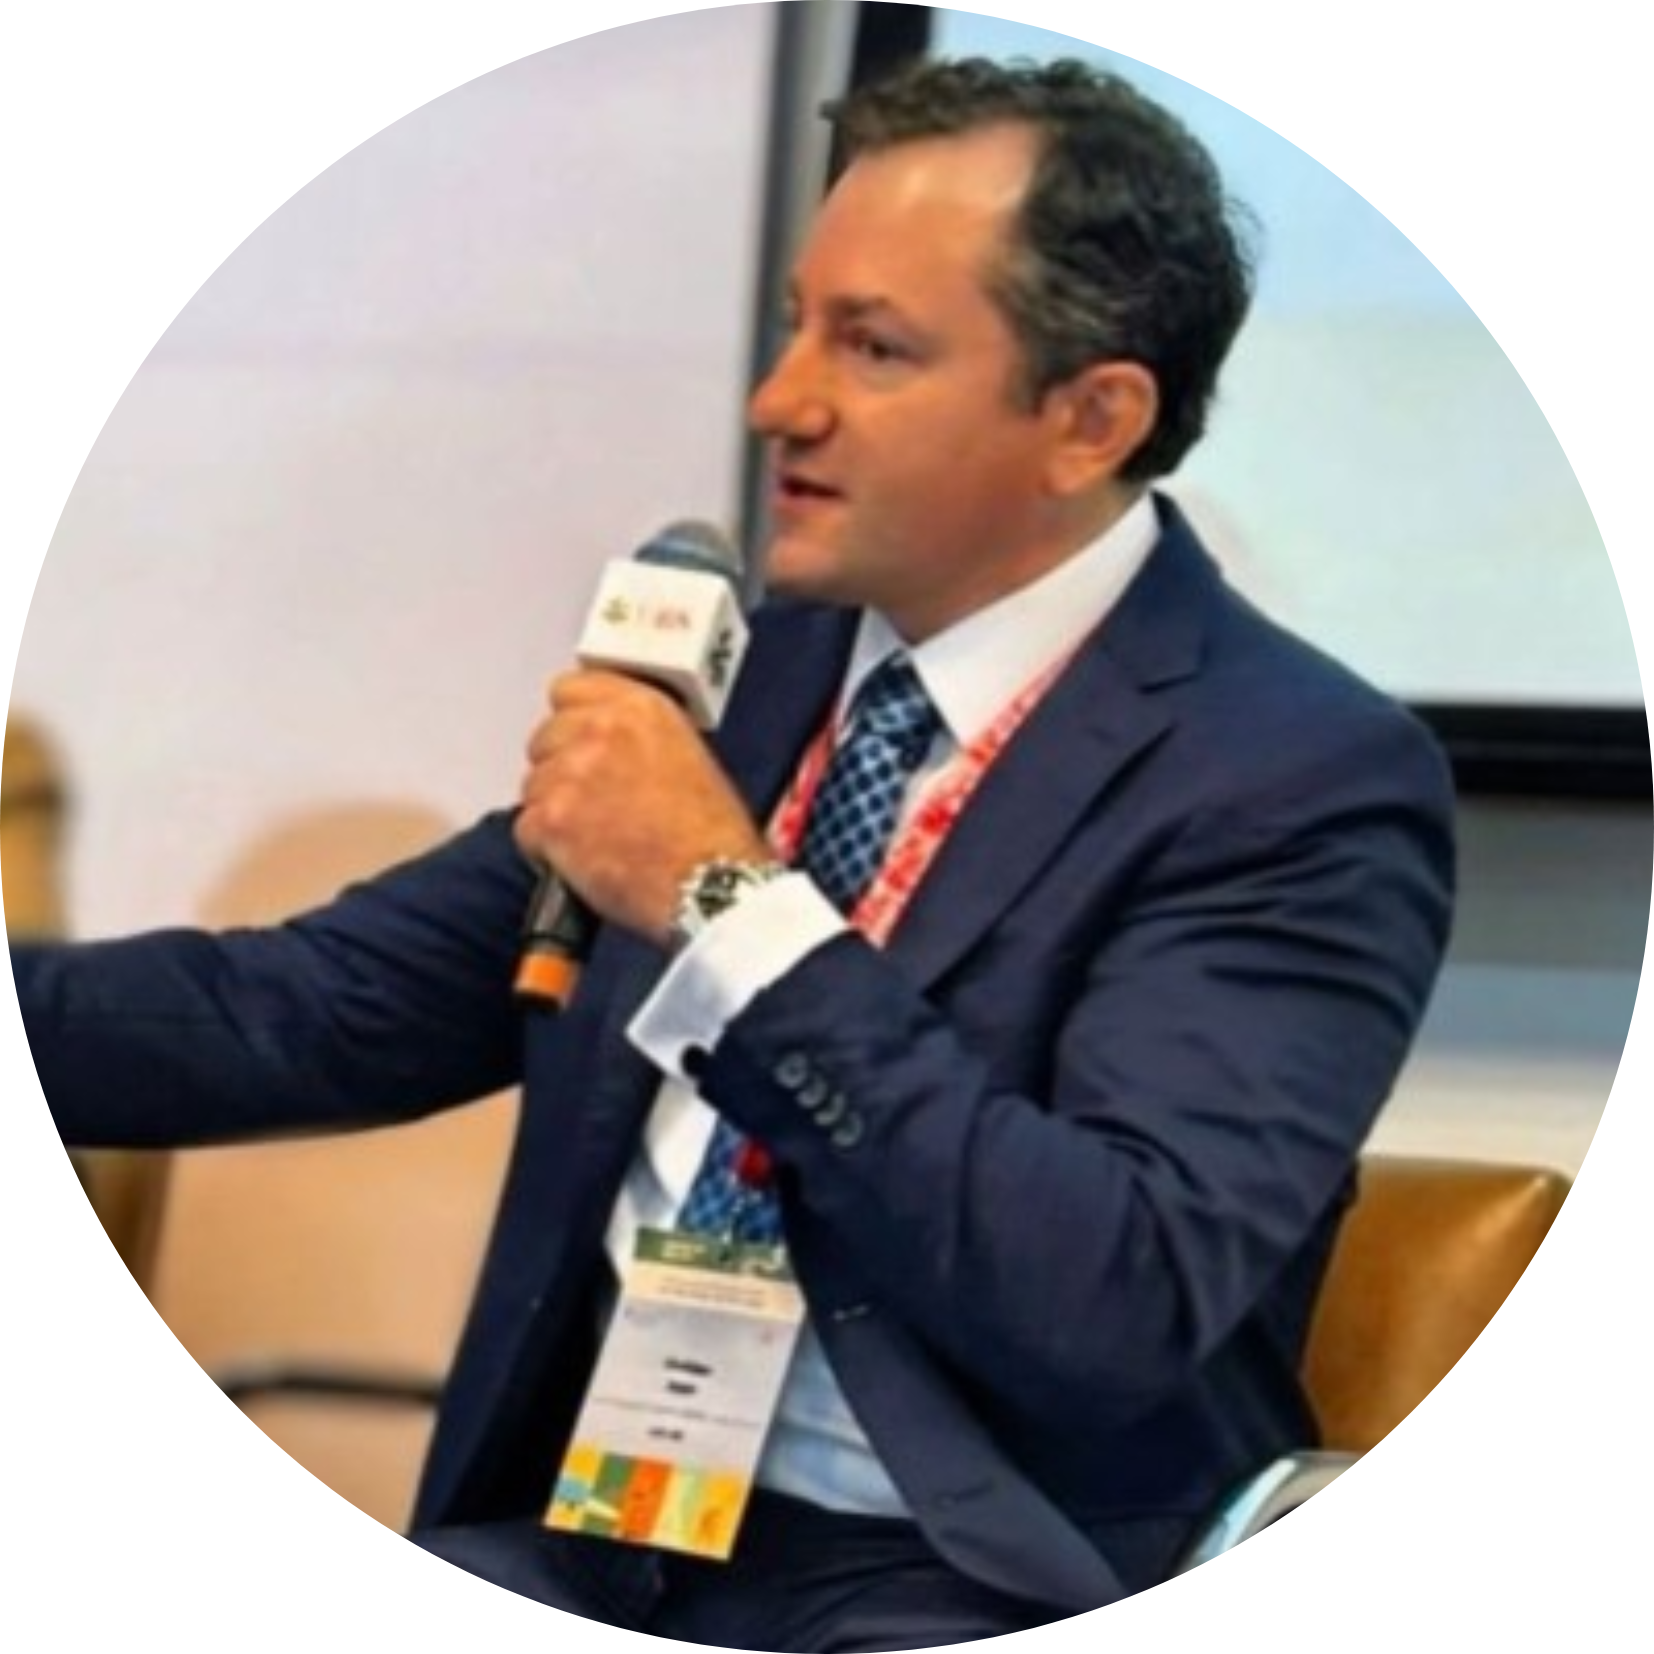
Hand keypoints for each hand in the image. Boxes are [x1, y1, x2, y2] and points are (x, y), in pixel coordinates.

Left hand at [515, 669, 771, 945]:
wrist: (709, 884)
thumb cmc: (712, 837)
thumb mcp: (689, 756)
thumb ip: (638, 737)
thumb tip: (608, 746)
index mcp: (640, 708)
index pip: (569, 689)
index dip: (571, 722)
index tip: (578, 741)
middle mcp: (601, 730)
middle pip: (544, 738)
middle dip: (560, 770)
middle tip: (593, 803)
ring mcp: (571, 773)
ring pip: (532, 786)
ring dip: (554, 812)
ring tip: (596, 838)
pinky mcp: (552, 819)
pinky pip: (526, 829)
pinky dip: (546, 850)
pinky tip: (585, 859)